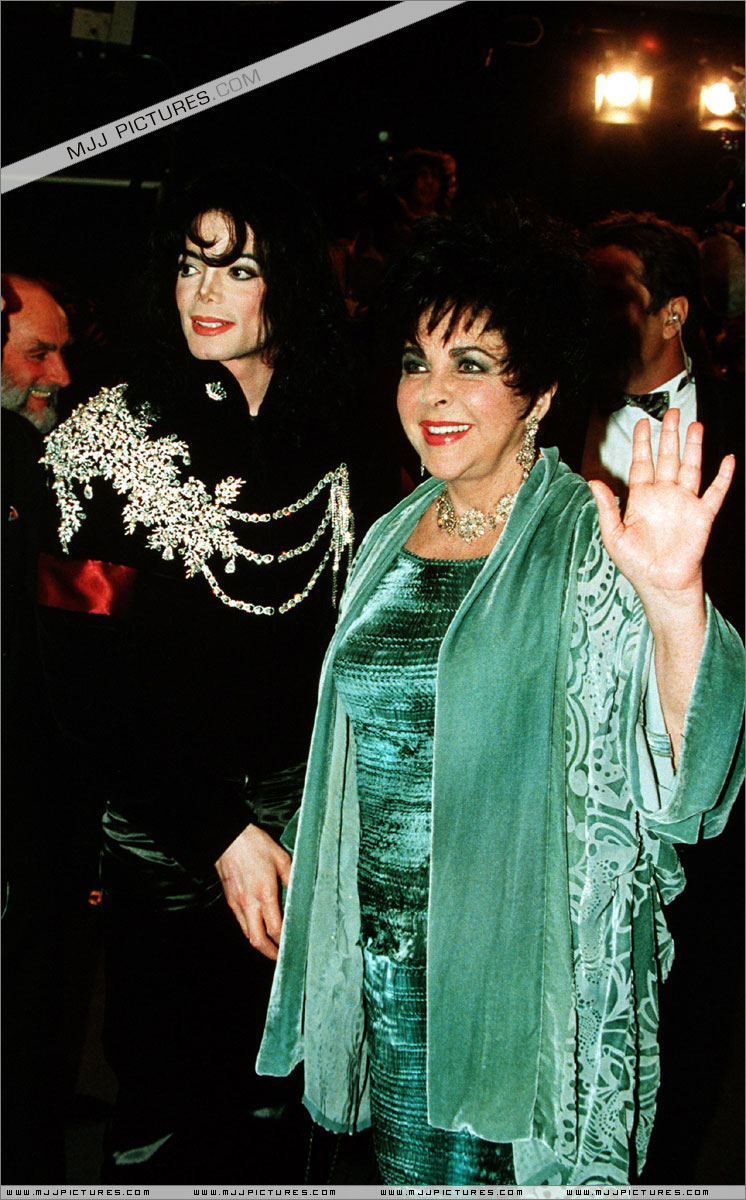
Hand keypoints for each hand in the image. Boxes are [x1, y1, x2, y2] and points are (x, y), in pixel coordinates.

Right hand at [215, 822, 291, 960]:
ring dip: (259, 943)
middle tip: (281, 957)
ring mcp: (236, 903)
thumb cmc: (255, 844)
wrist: (227, 837)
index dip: (284, 942)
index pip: (275, 928)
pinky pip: (240, 922)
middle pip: (257, 940)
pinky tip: (258, 927)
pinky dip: (250, 930)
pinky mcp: (229, 899)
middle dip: (270, 953)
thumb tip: (300, 893)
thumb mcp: (281, 857)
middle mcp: (249, 902)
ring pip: (247, 934)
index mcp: (265, 893)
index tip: (293, 946)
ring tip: (271, 946)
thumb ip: (291, 878)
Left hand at [588, 409, 734, 606]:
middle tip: (672, 412)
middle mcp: (664, 496)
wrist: (660, 585)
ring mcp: (685, 504)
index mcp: (641, 498)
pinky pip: (715, 492)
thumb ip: (605, 507)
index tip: (641, 422)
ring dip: (694, 447)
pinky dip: (723, 476)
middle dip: (670, 435)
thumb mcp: (613, 534)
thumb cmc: (635, 564)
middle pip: (668, 458)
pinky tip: (728, 459)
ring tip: (695, 425)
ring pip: (691, 467)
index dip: (642, 443)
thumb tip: (593, 481)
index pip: (642, 463)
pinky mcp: (702, 516)